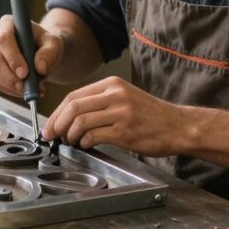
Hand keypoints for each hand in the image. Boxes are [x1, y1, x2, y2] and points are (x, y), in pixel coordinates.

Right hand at [0, 15, 62, 97]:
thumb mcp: (54, 43)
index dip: (12, 58)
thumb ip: (49, 52)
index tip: (24, 73)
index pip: (3, 39)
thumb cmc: (46, 44)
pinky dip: (11, 90)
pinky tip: (24, 90)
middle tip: (28, 87)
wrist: (41, 53)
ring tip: (32, 89)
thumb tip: (40, 67)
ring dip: (13, 86)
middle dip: (12, 77)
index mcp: (7, 23)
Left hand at [43, 76, 185, 155]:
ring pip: (81, 121)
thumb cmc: (150, 115)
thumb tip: (69, 116)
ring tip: (71, 141)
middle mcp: (115, 95)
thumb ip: (100, 102)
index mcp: (112, 84)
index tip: (50, 124)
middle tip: (52, 135)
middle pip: (73, 107)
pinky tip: (86, 144)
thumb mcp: (124, 97)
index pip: (74, 95)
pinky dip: (84, 142)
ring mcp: (121, 113)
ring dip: (70, 134)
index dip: (57, 112)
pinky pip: (94, 136)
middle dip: (57, 123)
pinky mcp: (125, 131)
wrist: (178, 126)